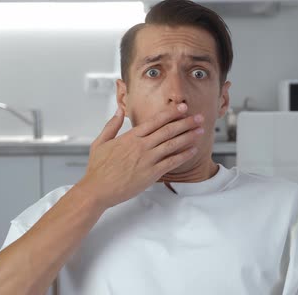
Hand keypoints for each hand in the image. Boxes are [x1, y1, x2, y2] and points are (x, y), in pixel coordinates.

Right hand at [78, 103, 203, 208]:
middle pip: (168, 130)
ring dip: (188, 136)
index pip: (155, 121)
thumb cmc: (97, 169)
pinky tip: (193, 150)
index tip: (182, 107)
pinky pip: (171, 162)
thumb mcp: (100, 142)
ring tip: (200, 130)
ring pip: (173, 144)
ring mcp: (147, 159)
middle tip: (198, 117)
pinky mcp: (151, 174)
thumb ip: (111, 125)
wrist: (97, 190)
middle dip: (186, 122)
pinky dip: (184, 155)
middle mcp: (141, 146)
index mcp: (130, 137)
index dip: (171, 113)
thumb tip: (119, 111)